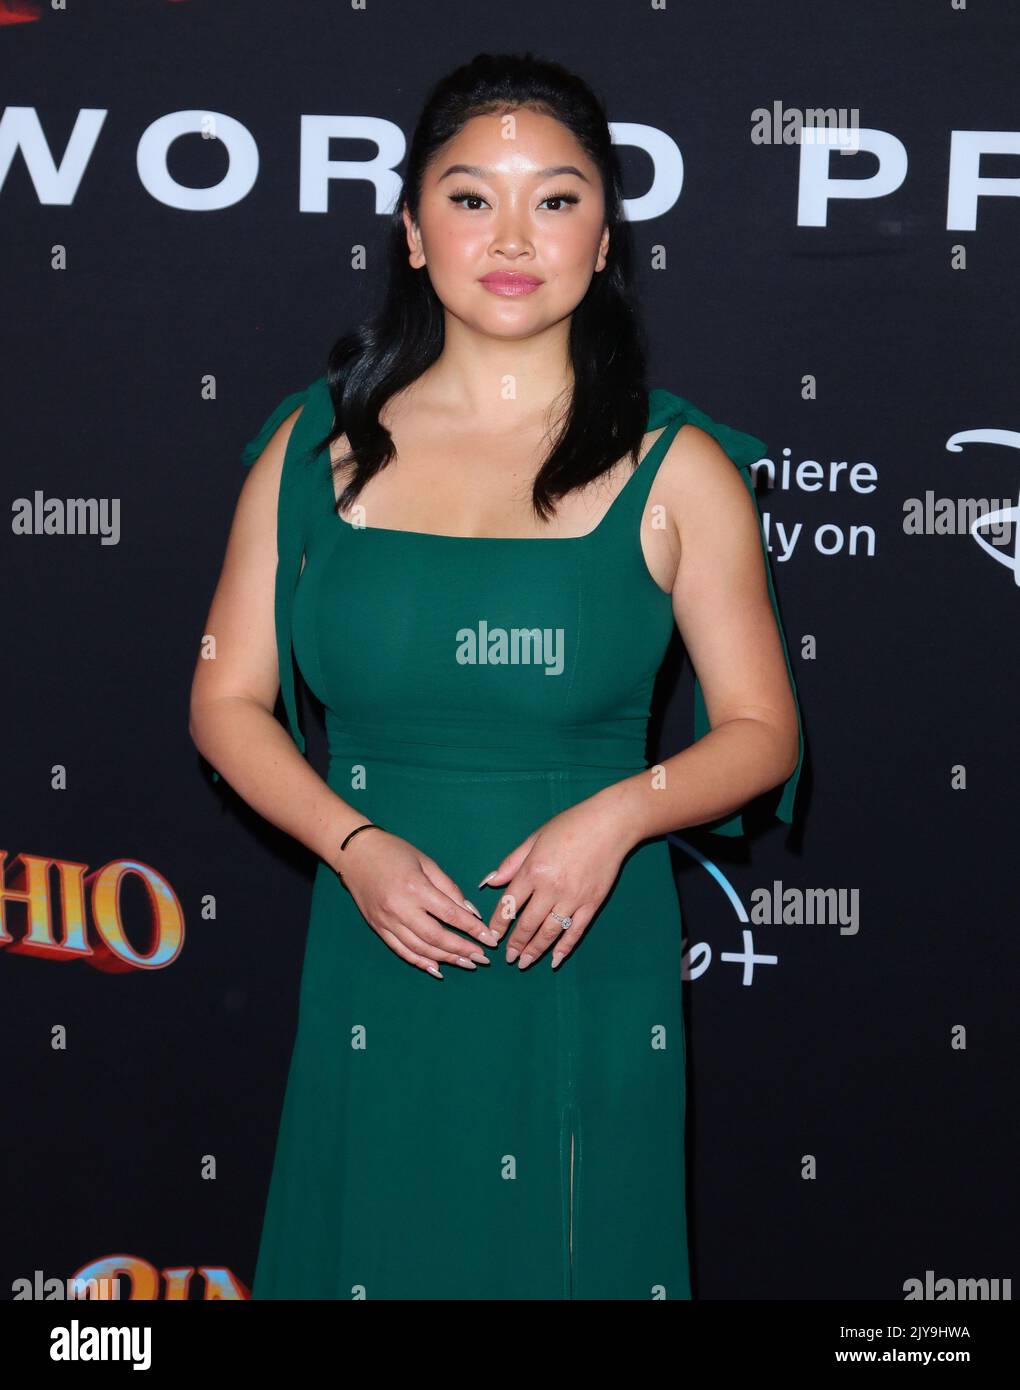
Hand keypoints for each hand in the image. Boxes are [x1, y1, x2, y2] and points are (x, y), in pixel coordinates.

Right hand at [335, 829, 500, 978]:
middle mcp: (400, 909)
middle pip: (436, 937)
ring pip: (420, 948)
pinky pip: (401, 951)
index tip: (489, 939)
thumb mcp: (426, 862)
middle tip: (482, 958)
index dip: (473, 929)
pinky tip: (437, 968)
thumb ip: (449, 888)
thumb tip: (471, 913)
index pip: (450, 915)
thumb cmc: (394, 852)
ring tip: (466, 963)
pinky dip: (420, 962)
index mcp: (415, 888)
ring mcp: (386, 922)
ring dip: (445, 959)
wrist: (355, 853)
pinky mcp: (378, 928)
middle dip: (462, 950)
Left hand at [477, 791, 636, 969]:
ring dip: (535, 951)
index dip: (498, 924)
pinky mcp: (592, 904)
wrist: (609, 824)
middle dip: (515, 944)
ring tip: (524, 963)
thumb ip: (512, 862)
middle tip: (508, 957)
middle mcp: (551, 889)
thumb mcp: (535, 838)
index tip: (492, 937)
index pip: (509, 905)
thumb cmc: (569, 825)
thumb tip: (489, 882)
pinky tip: (555, 959)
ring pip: (549, 932)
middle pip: (527, 924)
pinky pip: (575, 932)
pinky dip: (564, 948)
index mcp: (533, 870)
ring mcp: (573, 898)